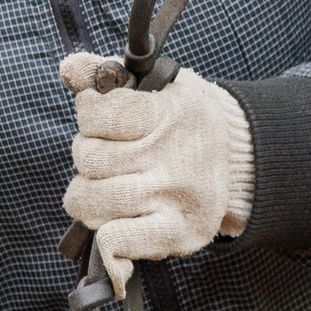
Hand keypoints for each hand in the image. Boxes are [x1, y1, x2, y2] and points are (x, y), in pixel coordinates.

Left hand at [60, 56, 253, 290]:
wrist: (243, 160)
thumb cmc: (185, 119)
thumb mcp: (156, 83)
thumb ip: (107, 73)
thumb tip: (68, 68)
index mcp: (169, 113)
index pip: (98, 114)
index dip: (88, 114)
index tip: (100, 117)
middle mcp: (173, 157)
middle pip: (89, 159)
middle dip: (87, 155)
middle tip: (106, 155)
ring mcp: (174, 198)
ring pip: (92, 201)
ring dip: (86, 196)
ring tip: (106, 188)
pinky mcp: (178, 234)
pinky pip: (118, 241)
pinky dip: (106, 242)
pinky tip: (111, 233)